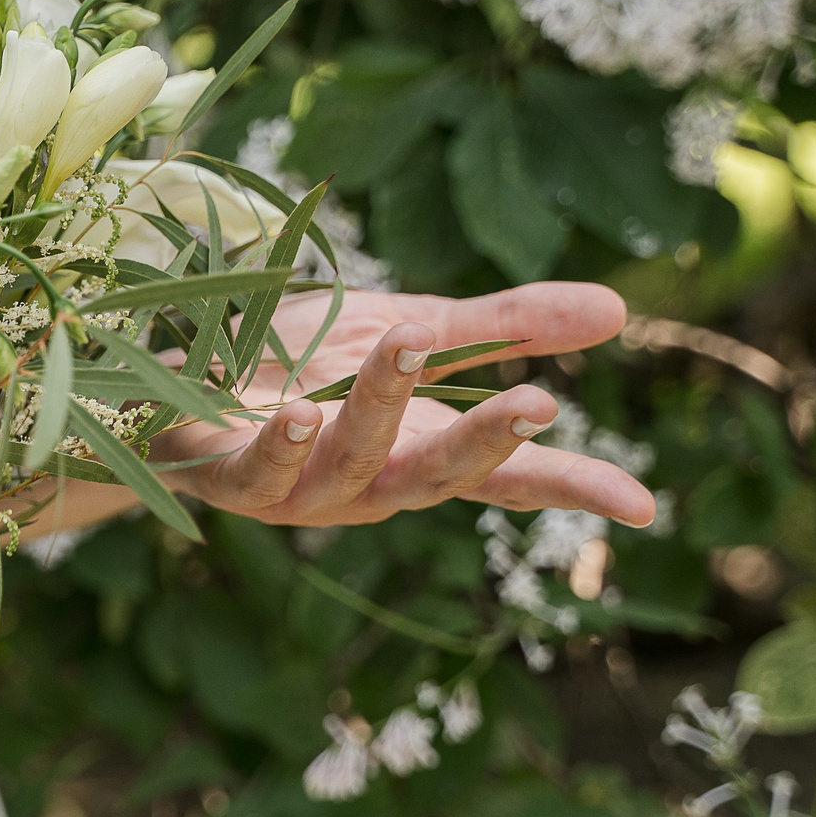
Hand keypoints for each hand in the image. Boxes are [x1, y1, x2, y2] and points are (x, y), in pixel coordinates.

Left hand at [158, 283, 657, 527]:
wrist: (176, 386)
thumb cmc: (302, 367)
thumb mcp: (410, 330)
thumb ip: (502, 325)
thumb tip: (618, 310)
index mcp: (420, 449)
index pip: (508, 477)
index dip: (571, 490)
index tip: (639, 506)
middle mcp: (368, 483)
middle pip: (438, 474)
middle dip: (485, 441)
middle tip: (537, 404)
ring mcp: (299, 489)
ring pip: (352, 462)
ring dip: (380, 405)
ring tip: (409, 346)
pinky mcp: (229, 478)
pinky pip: (259, 472)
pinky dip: (282, 445)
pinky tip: (301, 413)